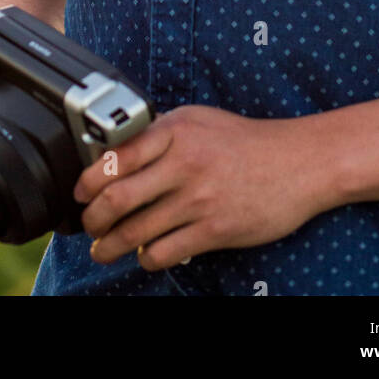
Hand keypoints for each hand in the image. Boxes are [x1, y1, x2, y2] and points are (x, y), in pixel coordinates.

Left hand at [73, 104, 331, 270]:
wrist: (299, 162)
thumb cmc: (245, 140)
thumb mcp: (198, 119)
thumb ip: (159, 133)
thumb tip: (116, 154)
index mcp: (175, 130)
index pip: (114, 157)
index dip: (87, 181)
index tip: (79, 194)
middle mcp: (183, 163)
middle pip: (116, 199)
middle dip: (91, 220)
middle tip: (87, 226)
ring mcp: (199, 198)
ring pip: (135, 232)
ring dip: (110, 247)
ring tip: (102, 250)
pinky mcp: (215, 229)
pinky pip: (164, 252)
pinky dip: (146, 258)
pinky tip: (145, 254)